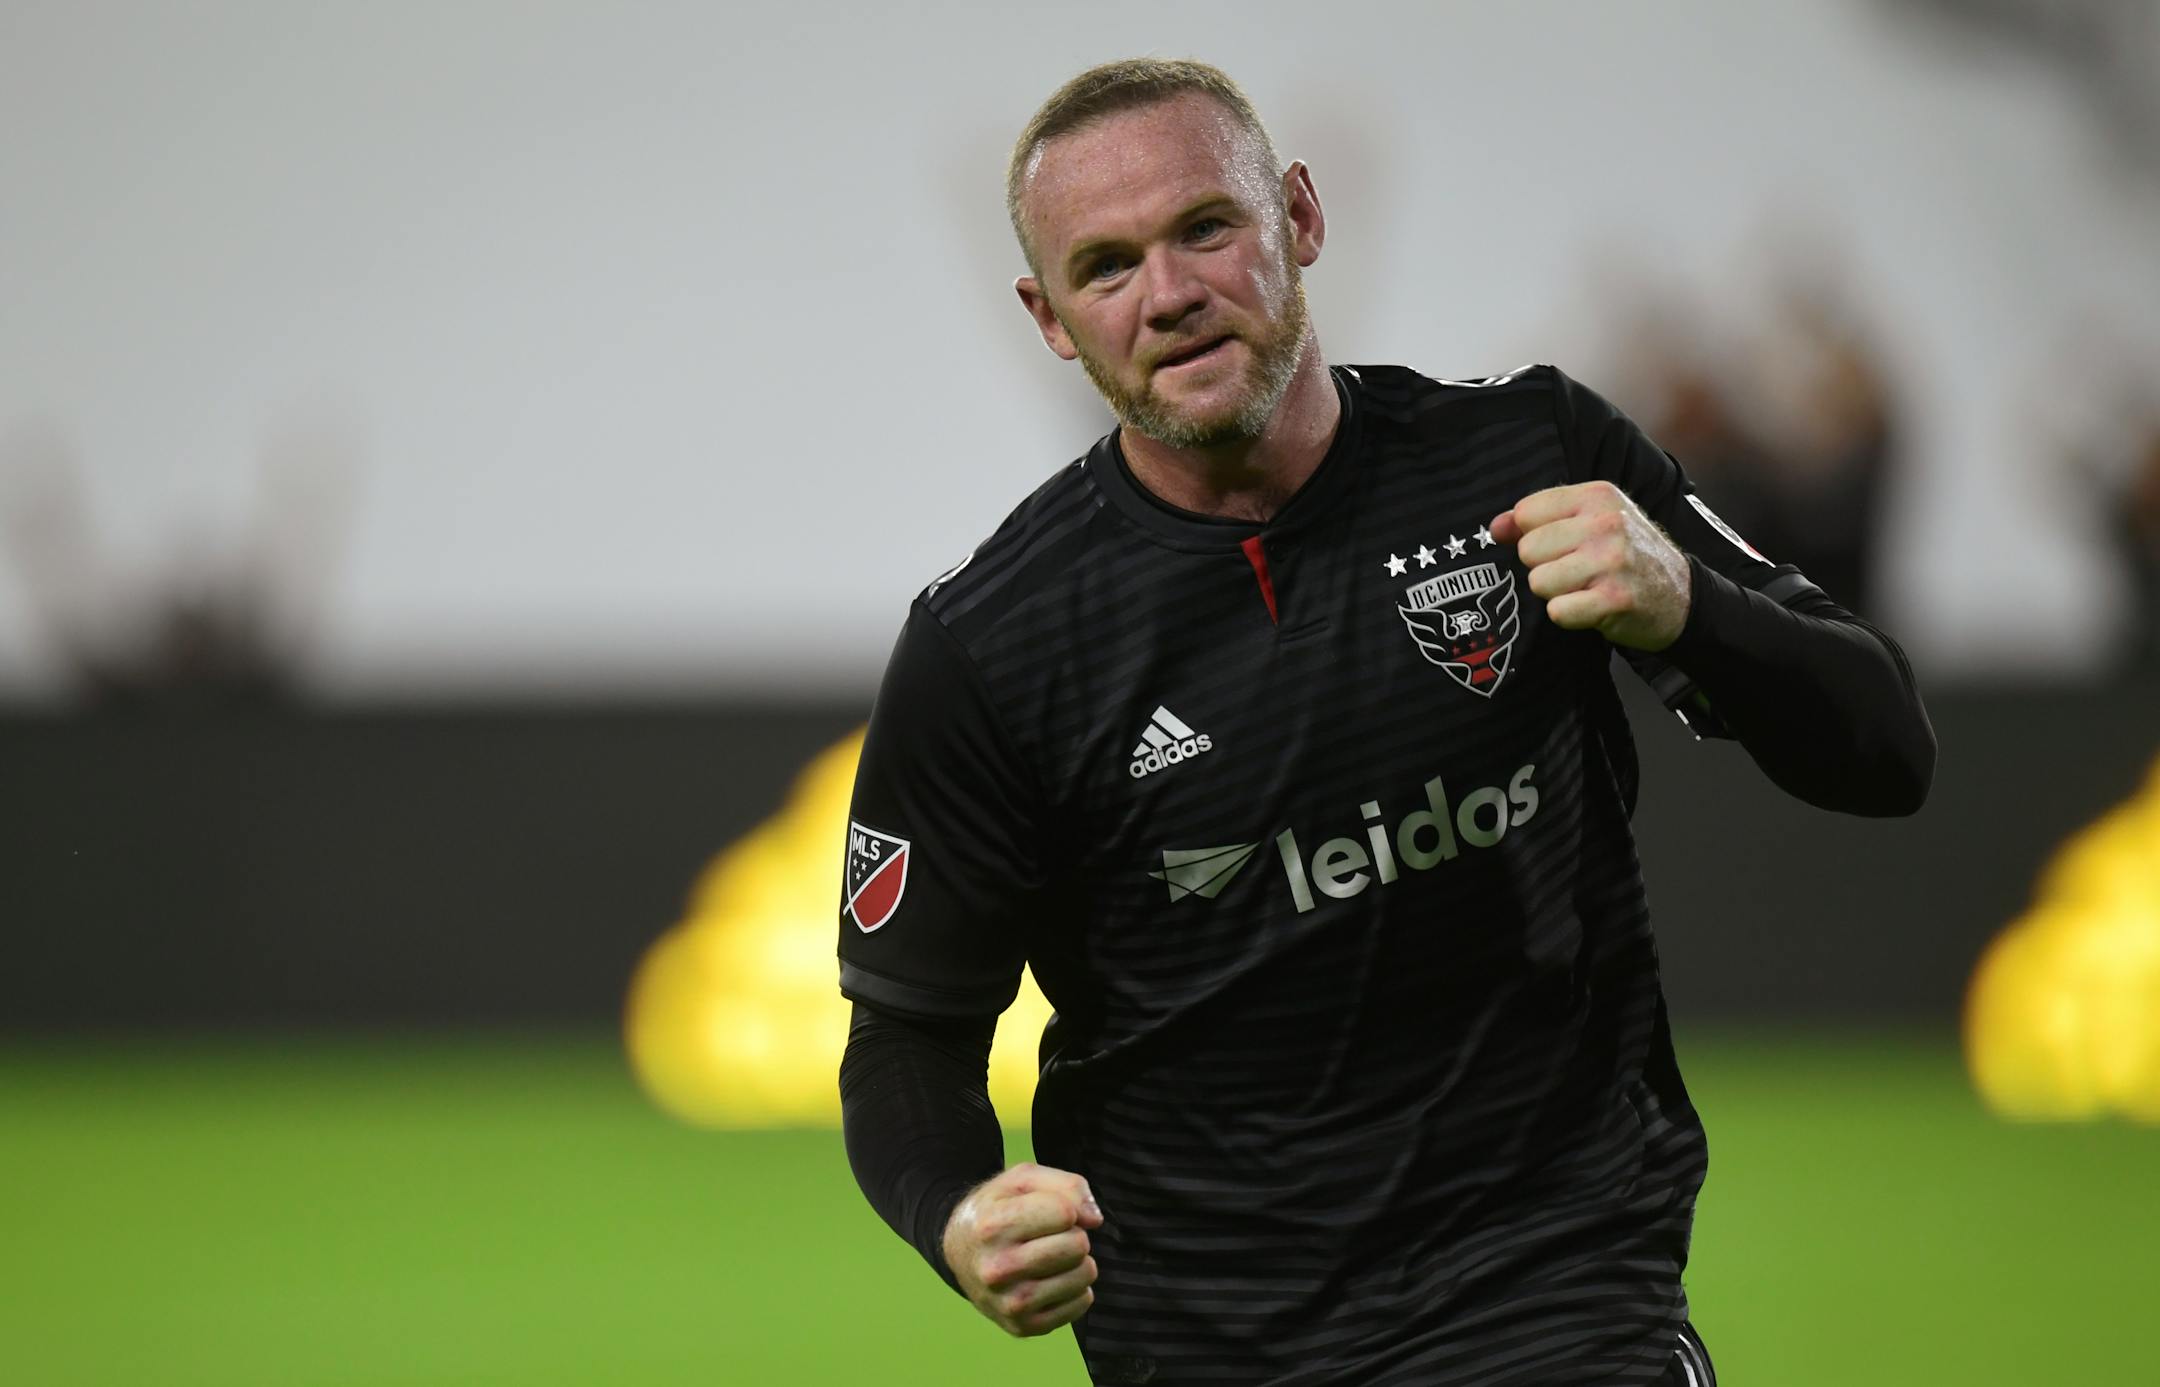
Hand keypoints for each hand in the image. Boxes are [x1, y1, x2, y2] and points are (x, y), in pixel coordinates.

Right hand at [942, 1161, 1103, 1337]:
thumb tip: (1094, 1220)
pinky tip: (1053, 1279)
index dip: (1065, 1207)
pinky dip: (1076, 1288)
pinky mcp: (1023, 1326)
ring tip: (1054, 1256)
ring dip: (1079, 1261)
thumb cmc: (997, 1209)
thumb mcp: (1022, 1180)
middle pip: (1077, 1246)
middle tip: (1052, 1236)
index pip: (1064, 1213)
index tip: (1048, 1211)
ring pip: (1083, 1275)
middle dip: (1074, 1234)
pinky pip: (1081, 1303)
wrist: (960, 1252)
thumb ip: (1066, 1186)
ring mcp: (1009, 1304)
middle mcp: (996, 1269)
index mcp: (992, 1227)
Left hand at [1490, 482, 1691, 651]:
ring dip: (1557, 593)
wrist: (1683, 597)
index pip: (1527, 512)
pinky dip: (1568, 615)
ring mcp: (1612, 561)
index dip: (1534, 535)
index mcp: (1598, 496)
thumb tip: (1496, 527)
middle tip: (1577, 571)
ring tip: (1585, 588)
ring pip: (1538, 582)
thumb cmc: (1629, 556)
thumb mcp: (1592, 522)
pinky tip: (1591, 607)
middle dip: (1545, 567)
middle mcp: (1606, 523)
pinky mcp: (1614, 600)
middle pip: (1528, 550)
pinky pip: (1557, 611)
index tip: (1560, 545)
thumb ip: (1541, 519)